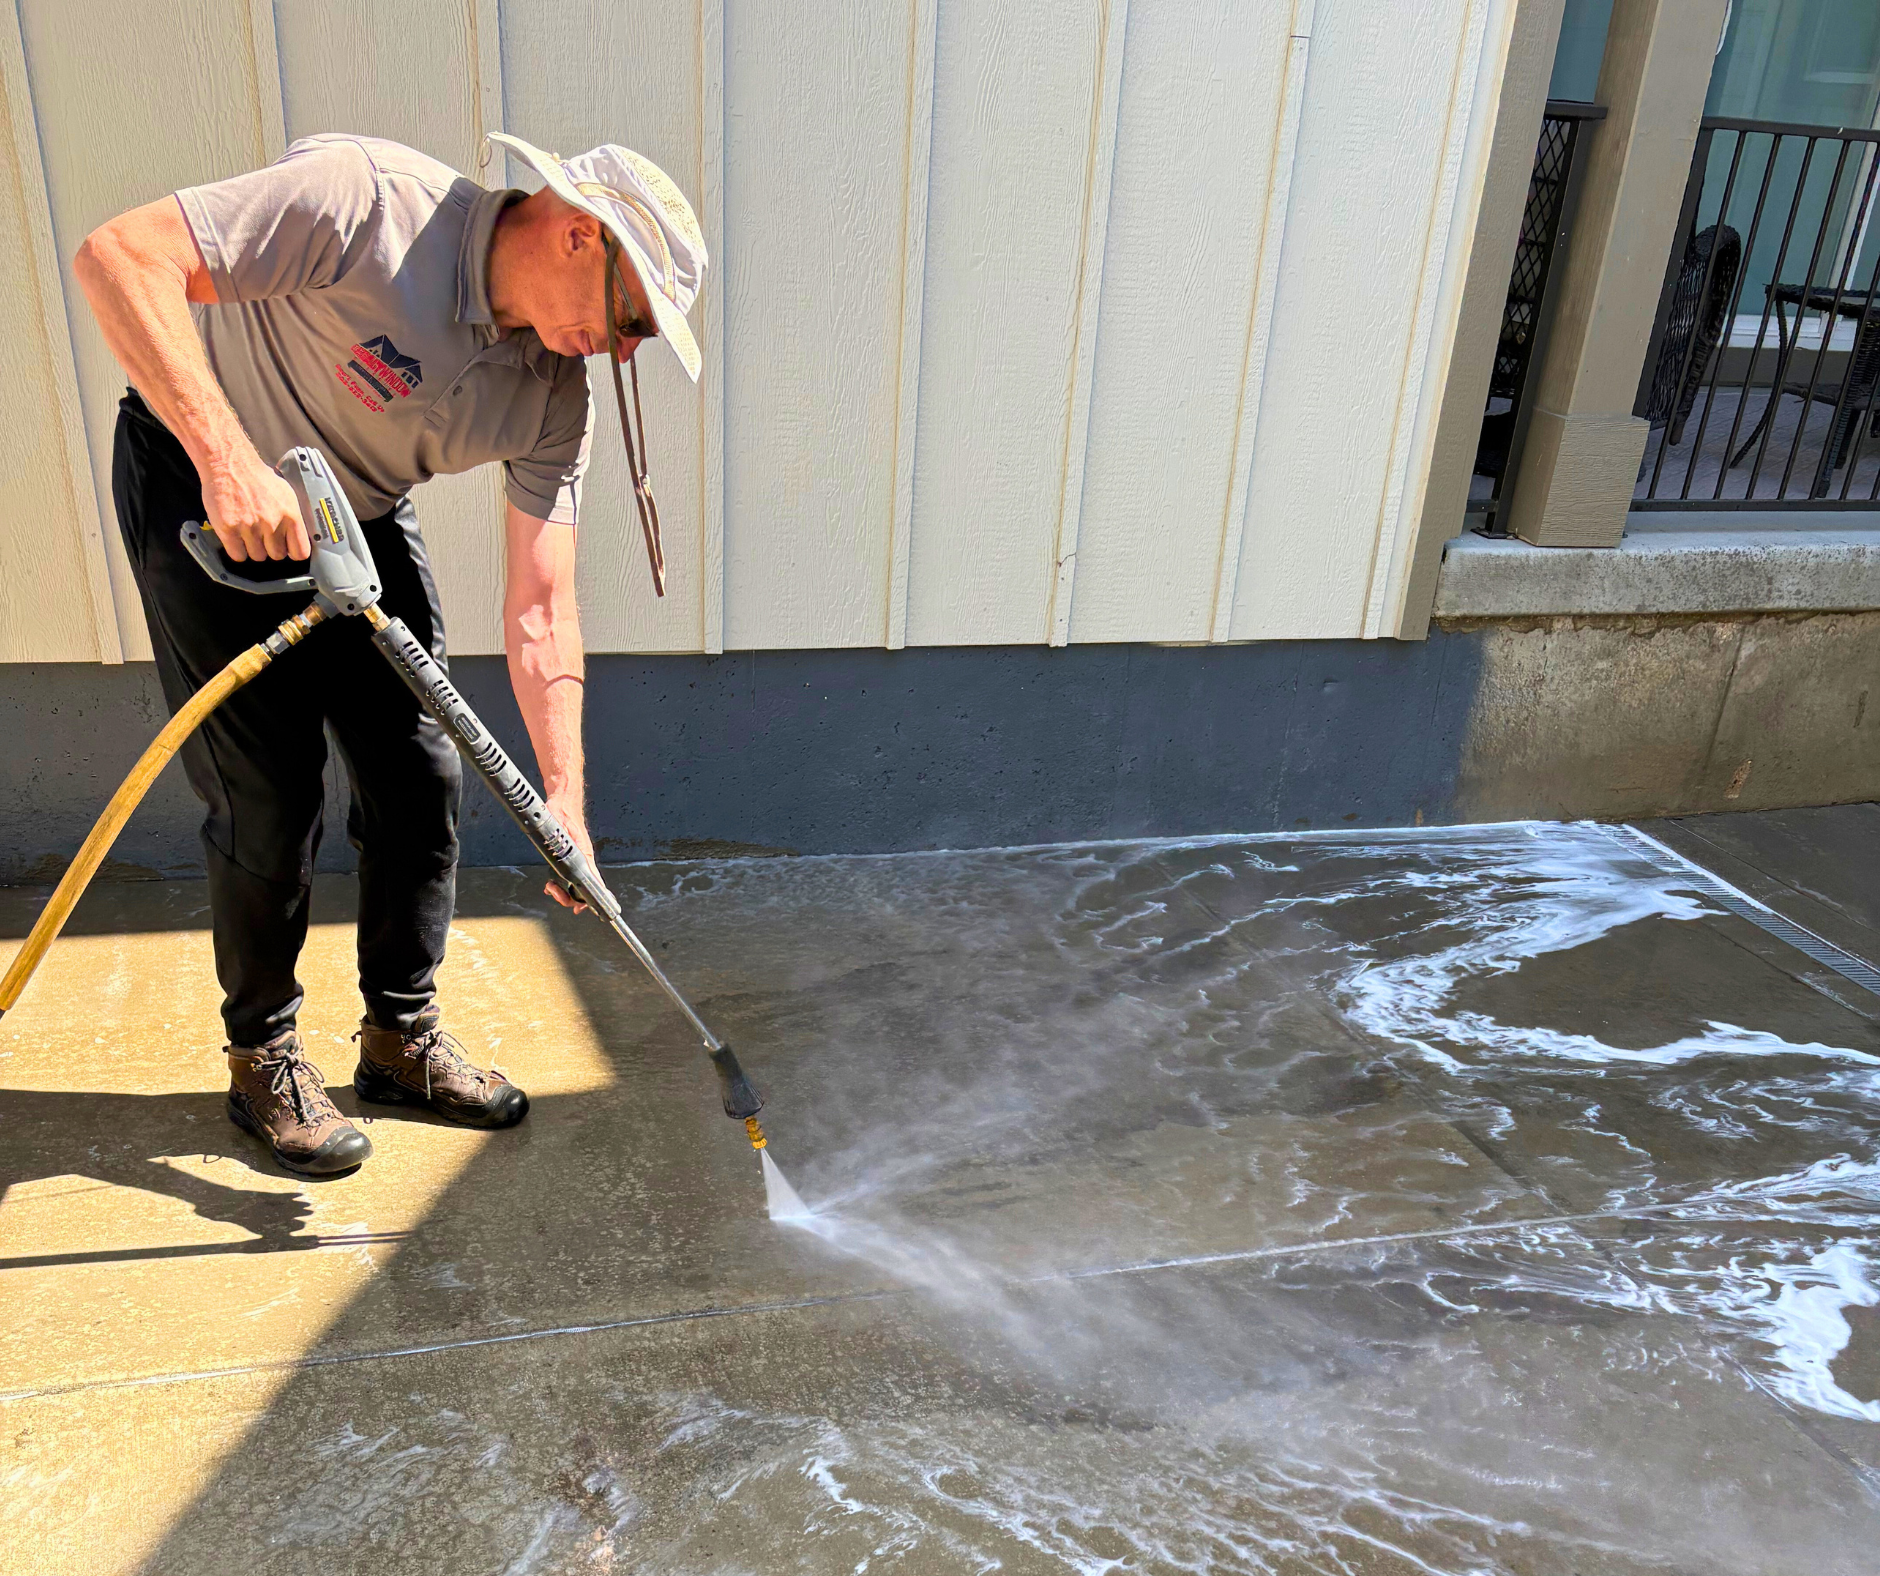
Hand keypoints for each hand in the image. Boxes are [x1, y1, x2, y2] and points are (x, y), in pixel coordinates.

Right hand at [202, 448, 310, 562]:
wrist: (230, 464)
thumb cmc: (257, 477)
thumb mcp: (286, 494)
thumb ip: (293, 516)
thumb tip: (299, 535)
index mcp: (290, 515)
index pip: (300, 551)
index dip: (293, 552)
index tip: (288, 550)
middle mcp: (272, 523)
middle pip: (277, 555)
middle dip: (271, 548)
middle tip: (263, 536)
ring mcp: (250, 527)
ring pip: (257, 556)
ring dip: (253, 549)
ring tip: (248, 533)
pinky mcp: (229, 529)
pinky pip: (238, 555)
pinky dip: (237, 550)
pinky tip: (237, 538)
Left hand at [545, 795, 592, 913]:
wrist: (563, 800)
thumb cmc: (563, 811)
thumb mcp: (560, 829)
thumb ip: (562, 843)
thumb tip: (563, 857)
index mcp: (585, 855)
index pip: (594, 883)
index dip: (589, 900)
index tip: (580, 908)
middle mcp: (584, 859)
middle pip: (582, 890)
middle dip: (567, 897)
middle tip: (552, 892)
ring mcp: (579, 859)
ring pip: (575, 885)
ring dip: (563, 891)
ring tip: (550, 888)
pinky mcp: (572, 856)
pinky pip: (570, 876)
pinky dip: (561, 884)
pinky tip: (551, 883)